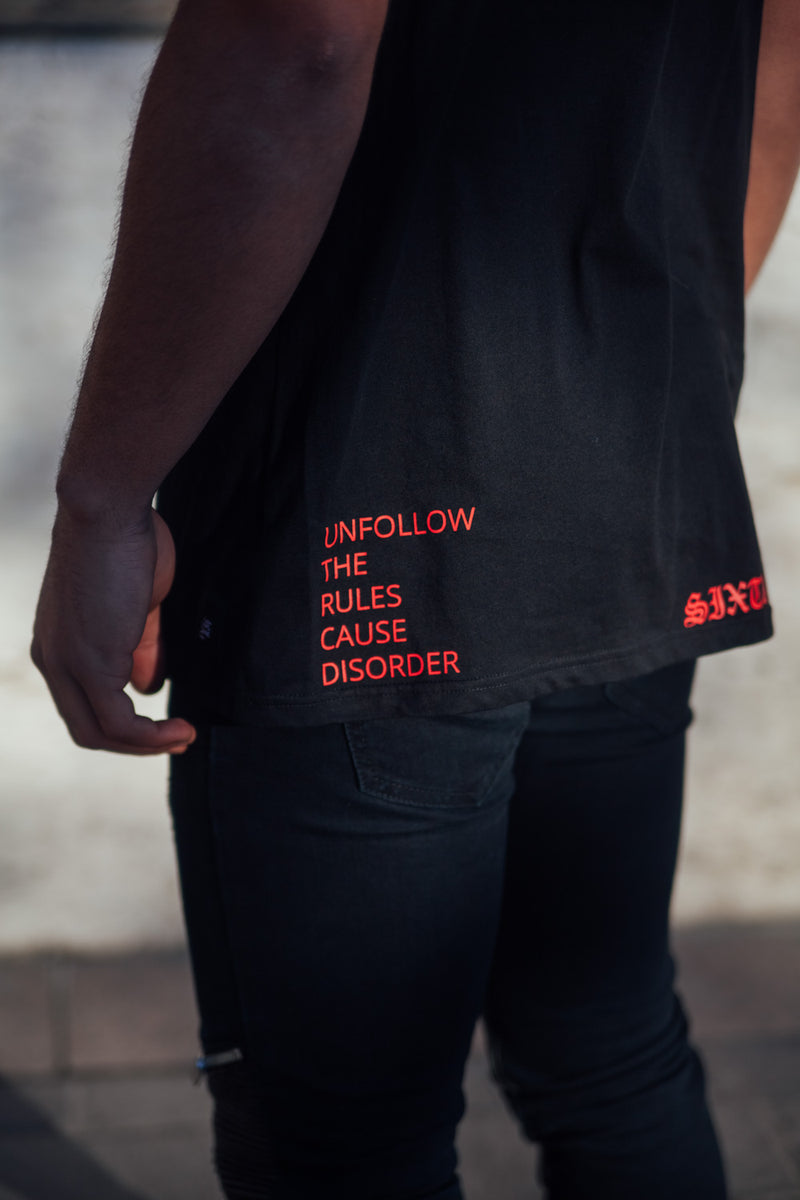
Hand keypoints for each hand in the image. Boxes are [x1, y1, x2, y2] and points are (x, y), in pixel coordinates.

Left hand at [31, 505, 195, 754]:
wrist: (108, 510)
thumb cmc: (125, 540)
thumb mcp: (137, 604)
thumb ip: (140, 646)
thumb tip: (148, 684)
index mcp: (57, 644)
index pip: (82, 704)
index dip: (123, 722)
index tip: (163, 721)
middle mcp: (52, 660)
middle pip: (85, 729)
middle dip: (135, 744)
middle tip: (177, 738)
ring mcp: (68, 665)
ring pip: (99, 733)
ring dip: (146, 745)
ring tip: (184, 737)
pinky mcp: (89, 664)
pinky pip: (119, 722)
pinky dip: (151, 736)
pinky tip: (180, 729)